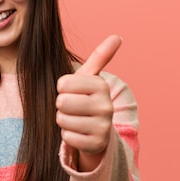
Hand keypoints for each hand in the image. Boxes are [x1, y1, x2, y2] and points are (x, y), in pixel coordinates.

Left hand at [56, 35, 121, 170]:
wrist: (99, 131)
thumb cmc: (87, 99)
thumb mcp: (90, 78)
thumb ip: (100, 56)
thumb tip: (117, 36)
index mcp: (101, 86)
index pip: (63, 84)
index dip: (62, 88)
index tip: (72, 91)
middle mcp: (106, 105)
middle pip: (62, 102)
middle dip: (62, 105)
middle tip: (73, 107)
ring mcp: (103, 126)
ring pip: (62, 120)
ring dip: (64, 120)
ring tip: (76, 119)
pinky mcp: (96, 144)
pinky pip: (67, 137)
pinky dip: (68, 135)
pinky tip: (79, 132)